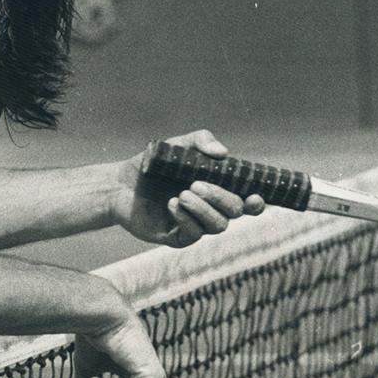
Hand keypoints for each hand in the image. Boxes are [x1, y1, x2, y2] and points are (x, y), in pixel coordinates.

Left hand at [110, 129, 265, 247]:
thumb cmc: (153, 165)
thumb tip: (223, 152)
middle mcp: (211, 209)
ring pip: (217, 225)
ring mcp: (196, 224)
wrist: (119, 184)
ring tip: (181, 194)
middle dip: (220, 197)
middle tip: (195, 184)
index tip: (255, 196)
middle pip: (234, 211)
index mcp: (218, 188)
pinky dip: (186, 219)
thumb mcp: (177, 146)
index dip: (257, 202)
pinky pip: (193, 234)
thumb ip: (200, 141)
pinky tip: (172, 204)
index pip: (247, 200)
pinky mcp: (177, 236)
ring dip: (203, 209)